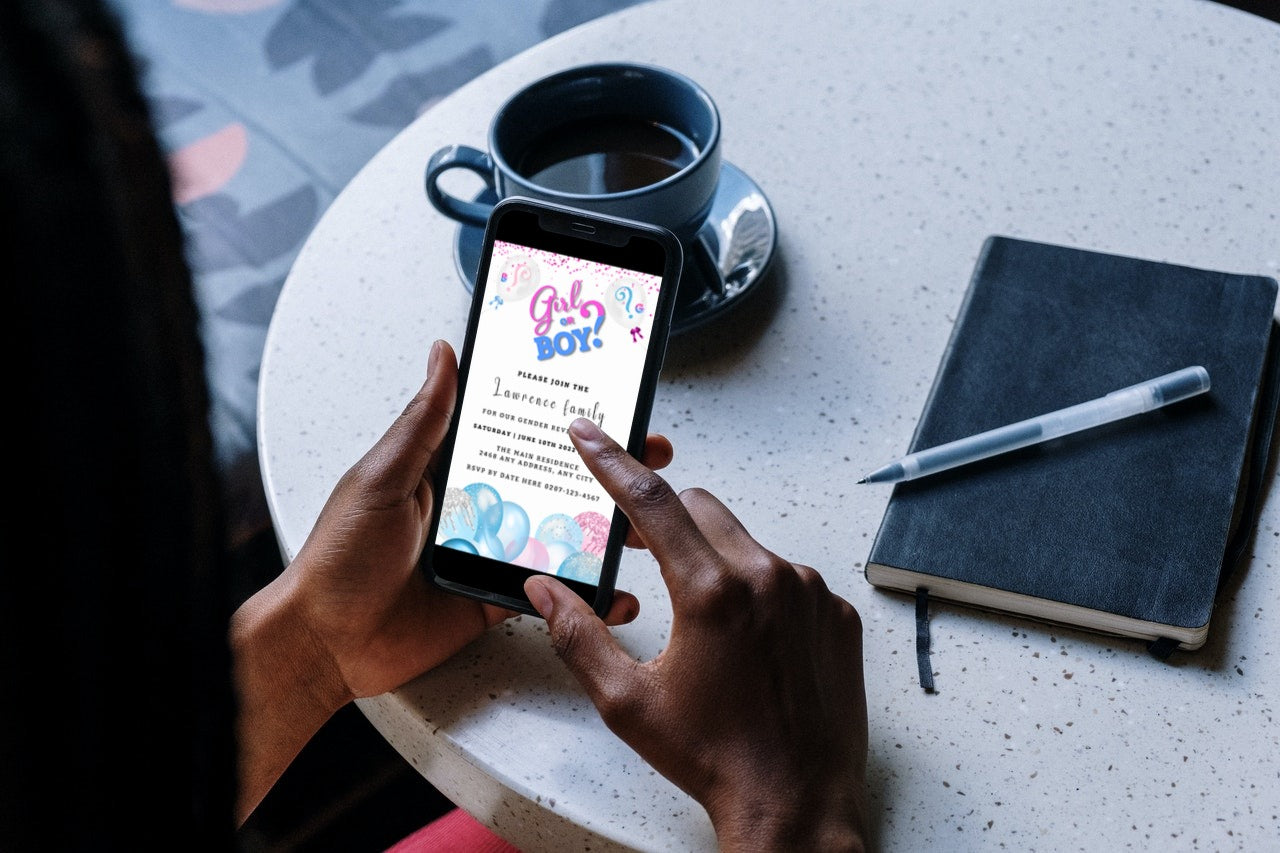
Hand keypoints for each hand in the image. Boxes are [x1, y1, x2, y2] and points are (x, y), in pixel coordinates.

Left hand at [232, 341, 671, 821]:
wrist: (326, 642)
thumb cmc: (340, 555)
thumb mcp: (383, 477)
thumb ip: (423, 422)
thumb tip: (443, 356)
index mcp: (453, 469)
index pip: (519, 433)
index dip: (565, 421)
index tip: (610, 402)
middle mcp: (480, 506)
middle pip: (555, 480)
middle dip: (606, 470)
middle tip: (650, 455)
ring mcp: (493, 553)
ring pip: (563, 534)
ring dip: (606, 529)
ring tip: (646, 523)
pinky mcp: (497, 599)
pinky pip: (551, 593)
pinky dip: (586, 594)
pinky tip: (617, 590)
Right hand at [525, 419, 867, 851]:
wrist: (795, 802)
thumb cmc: (714, 756)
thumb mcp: (627, 700)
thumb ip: (577, 634)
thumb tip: (544, 590)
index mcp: (712, 592)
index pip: (651, 501)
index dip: (611, 462)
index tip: (590, 434)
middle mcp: (768, 578)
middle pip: (701, 508)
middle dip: (664, 518)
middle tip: (638, 548)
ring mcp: (810, 594)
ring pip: (746, 542)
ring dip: (714, 558)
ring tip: (700, 620)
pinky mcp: (835, 614)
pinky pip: (788, 576)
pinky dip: (759, 589)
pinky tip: (746, 640)